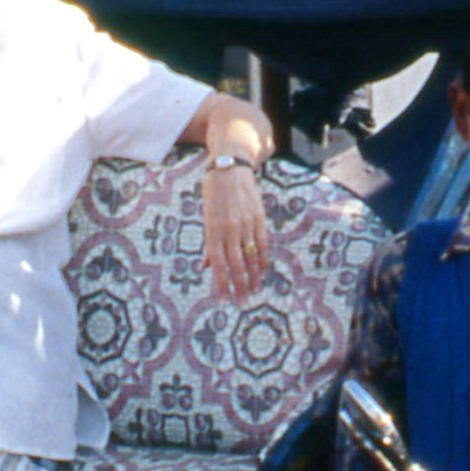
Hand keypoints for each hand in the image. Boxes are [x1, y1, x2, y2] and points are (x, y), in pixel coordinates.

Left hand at [200, 162, 271, 300]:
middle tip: (242, 302)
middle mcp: (229, 229)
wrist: (230, 168)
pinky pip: (262, 244)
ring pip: (251, 256)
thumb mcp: (206, 217)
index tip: (224, 299)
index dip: (221, 283)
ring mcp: (245, 224)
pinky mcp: (258, 218)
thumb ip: (208, 243)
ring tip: (254, 292)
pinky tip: (263, 272)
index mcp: (212, 230)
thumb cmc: (213, 194)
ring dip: (253, 277)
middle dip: (239, 286)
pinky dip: (263, 260)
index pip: (217, 263)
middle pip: (236, 264)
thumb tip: (205, 266)